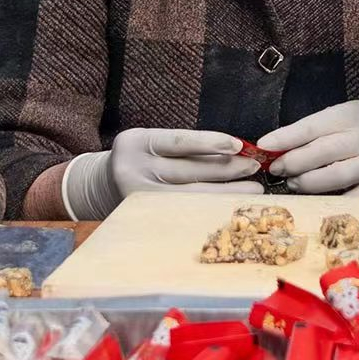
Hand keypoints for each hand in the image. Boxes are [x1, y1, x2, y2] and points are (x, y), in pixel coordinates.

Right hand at [62, 128, 264, 219]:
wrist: (103, 184)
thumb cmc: (141, 158)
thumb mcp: (153, 143)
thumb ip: (185, 147)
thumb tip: (235, 151)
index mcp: (137, 142)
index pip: (179, 141)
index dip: (210, 142)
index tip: (238, 145)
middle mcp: (133, 169)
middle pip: (189, 170)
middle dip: (227, 169)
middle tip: (255, 168)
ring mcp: (138, 197)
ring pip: (190, 194)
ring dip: (226, 191)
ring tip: (253, 189)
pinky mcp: (144, 217)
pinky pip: (184, 211)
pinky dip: (210, 207)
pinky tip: (230, 205)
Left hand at [259, 100, 358, 196]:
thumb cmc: (354, 134)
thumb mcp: (337, 120)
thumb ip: (309, 131)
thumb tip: (271, 148)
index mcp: (352, 115)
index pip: (312, 127)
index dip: (285, 137)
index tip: (262, 145)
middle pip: (322, 152)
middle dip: (292, 162)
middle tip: (275, 168)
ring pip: (334, 178)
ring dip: (306, 183)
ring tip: (293, 182)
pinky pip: (346, 200)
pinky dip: (325, 201)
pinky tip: (311, 199)